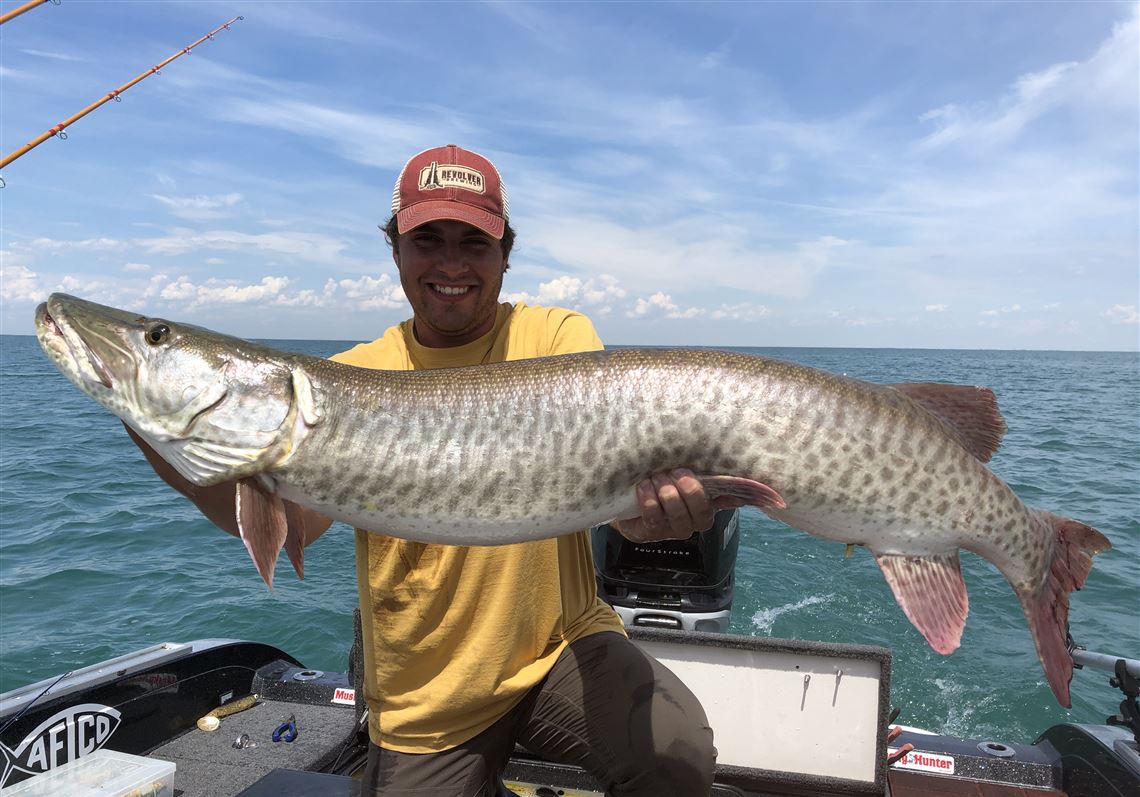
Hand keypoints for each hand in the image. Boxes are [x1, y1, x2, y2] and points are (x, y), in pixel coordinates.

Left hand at [613, 468, 742, 542]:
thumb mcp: (680, 475)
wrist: (629, 501)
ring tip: (657, 477)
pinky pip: (654, 517)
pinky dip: (649, 499)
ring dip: (667, 493)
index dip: (729, 495)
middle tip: (676, 472)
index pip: (727, 502)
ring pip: (678, 514)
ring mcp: (674, 529)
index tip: (725, 483)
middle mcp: (695, 521)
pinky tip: (644, 486)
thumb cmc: (661, 483)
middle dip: (690, 490)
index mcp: (707, 504)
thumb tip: (732, 476)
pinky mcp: (653, 532)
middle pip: (701, 510)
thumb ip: (702, 474)